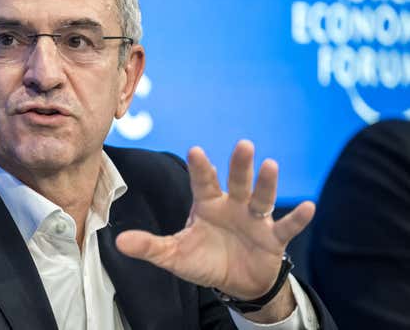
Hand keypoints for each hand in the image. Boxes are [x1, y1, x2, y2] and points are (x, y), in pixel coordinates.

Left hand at [116, 140, 314, 302]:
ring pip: (262, 198)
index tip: (196, 150)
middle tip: (243, 145)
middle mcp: (233, 205)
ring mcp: (255, 219)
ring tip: (271, 165)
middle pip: (237, 182)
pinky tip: (309, 207)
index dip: (200, 168)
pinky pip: (287, 226)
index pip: (203, 182)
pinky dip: (297, 218)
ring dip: (267, 183)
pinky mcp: (274, 237)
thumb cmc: (204, 260)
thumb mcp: (175, 255)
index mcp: (208, 204)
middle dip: (240, 165)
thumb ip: (150, 246)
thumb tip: (118, 241)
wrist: (236, 281)